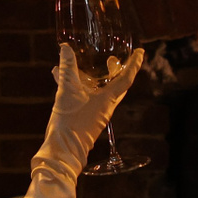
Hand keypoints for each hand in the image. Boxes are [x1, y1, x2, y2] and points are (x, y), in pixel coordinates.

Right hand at [38, 44, 144, 179]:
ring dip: (93, 77)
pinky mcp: (84, 117)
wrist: (63, 149)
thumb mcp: (67, 90)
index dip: (134, 63)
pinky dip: (74, 85)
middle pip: (116, 85)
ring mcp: (95, 112)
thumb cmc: (70, 121)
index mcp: (108, 99)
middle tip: (112, 58)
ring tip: (85, 64)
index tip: (139, 51)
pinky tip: (58, 75)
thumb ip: (67, 68)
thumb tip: (66, 48)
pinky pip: (83, 96)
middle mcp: (105, 106)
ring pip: (98, 90)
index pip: (127, 78)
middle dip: (115, 70)